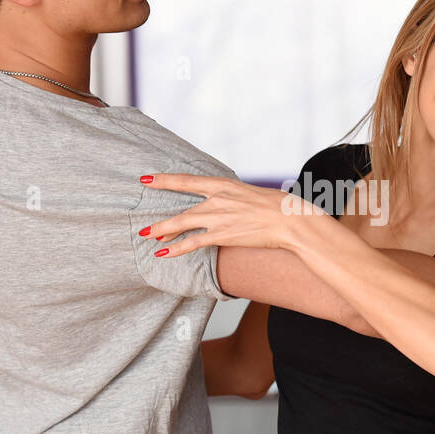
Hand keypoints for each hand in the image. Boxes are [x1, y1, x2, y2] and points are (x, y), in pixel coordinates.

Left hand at [140, 173, 330, 252]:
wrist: (290, 220)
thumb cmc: (279, 206)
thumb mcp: (253, 193)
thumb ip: (237, 197)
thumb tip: (235, 203)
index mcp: (224, 185)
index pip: (187, 181)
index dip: (164, 180)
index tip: (147, 179)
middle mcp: (217, 199)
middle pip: (180, 207)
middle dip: (160, 216)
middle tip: (144, 222)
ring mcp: (218, 217)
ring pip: (181, 224)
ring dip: (162, 232)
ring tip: (148, 237)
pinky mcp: (222, 235)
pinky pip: (193, 243)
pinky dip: (176, 249)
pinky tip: (164, 253)